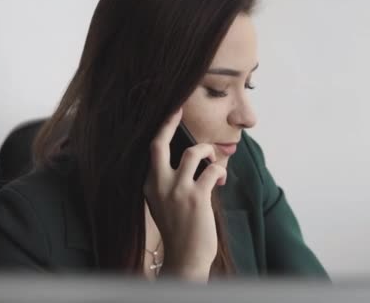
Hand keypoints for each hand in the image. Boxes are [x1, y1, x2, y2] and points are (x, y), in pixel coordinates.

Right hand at [143, 107, 226, 281]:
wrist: (184, 258)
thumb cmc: (178, 230)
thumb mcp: (162, 204)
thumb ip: (167, 182)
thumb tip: (187, 158)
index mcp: (149, 185)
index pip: (153, 150)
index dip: (162, 129)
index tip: (171, 112)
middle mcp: (159, 184)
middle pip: (160, 144)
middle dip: (170, 123)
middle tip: (179, 111)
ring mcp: (177, 190)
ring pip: (195, 152)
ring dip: (209, 152)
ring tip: (213, 160)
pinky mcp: (196, 197)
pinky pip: (212, 170)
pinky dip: (219, 171)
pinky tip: (220, 179)